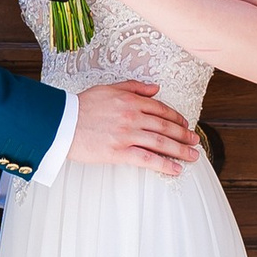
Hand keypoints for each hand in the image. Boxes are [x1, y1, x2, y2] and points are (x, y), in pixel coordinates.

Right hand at [66, 81, 195, 180]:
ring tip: (192, 156)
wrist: (62, 123)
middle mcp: (132, 116)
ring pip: (161, 142)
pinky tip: (175, 169)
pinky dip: (164, 164)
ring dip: (180, 150)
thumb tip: (155, 88)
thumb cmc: (82, 106)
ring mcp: (127, 134)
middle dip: (183, 135)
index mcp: (130, 100)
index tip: (185, 124)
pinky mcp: (119, 152)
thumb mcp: (108, 88)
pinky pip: (147, 159)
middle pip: (165, 126)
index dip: (176, 118)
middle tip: (195, 141)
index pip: (161, 109)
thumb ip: (133, 87)